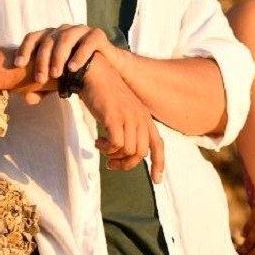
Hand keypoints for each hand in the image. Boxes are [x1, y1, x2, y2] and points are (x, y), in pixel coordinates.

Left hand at [13, 25, 124, 84]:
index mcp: (51, 36)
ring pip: (66, 37)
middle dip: (42, 60)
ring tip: (56, 75)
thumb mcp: (58, 82)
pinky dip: (79, 54)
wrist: (107, 70)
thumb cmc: (77, 74)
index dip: (24, 49)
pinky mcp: (97, 35)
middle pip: (48, 39)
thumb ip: (43, 89)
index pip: (33, 37)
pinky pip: (87, 42)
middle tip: (40, 79)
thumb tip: (27, 99)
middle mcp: (64, 30)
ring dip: (59, 56)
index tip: (18, 64)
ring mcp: (81, 30)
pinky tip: (73, 68)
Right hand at [79, 61, 164, 182]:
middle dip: (125, 164)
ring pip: (128, 151)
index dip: (159, 164)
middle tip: (110, 164)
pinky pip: (115, 145)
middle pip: (141, 153)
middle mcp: (140, 118)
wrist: (95, 73)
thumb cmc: (105, 93)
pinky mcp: (115, 118)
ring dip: (112, 155)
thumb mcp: (122, 110)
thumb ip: (127, 127)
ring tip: (101, 146)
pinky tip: (97, 141)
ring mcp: (129, 117)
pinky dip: (106, 149)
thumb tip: (123, 150)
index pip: (158, 144)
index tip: (156, 181)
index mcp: (144, 117)